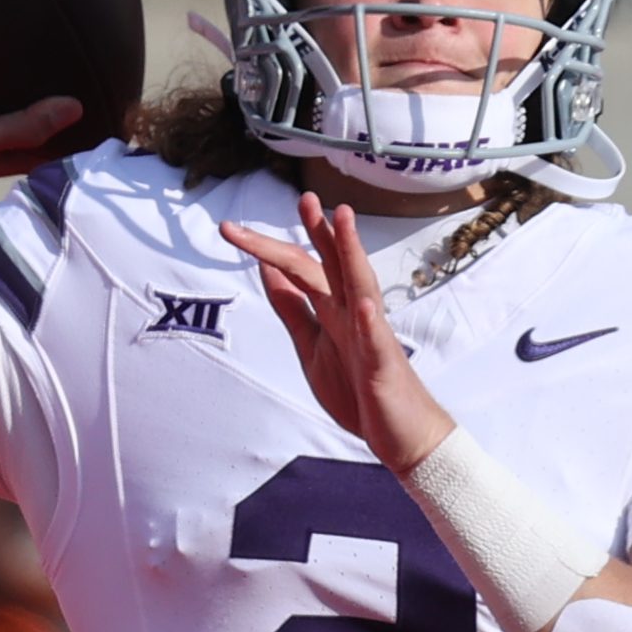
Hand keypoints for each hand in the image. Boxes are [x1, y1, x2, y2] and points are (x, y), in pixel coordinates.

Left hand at [222, 194, 455, 473]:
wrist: (400, 434)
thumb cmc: (360, 388)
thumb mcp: (312, 344)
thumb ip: (291, 306)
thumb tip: (266, 267)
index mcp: (333, 309)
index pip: (300, 268)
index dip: (268, 247)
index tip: (231, 229)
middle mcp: (353, 313)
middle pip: (332, 264)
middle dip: (319, 231)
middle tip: (305, 198)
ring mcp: (371, 336)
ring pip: (361, 286)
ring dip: (351, 252)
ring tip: (343, 219)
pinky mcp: (384, 366)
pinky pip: (377, 342)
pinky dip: (371, 323)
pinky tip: (365, 307)